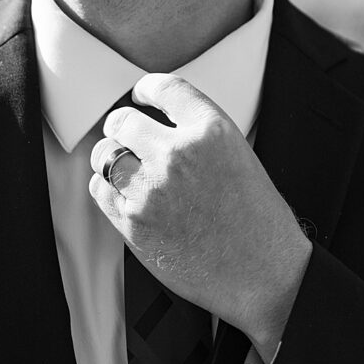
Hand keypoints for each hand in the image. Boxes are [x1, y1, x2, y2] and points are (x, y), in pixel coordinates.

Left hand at [89, 73, 311, 362]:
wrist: (264, 276)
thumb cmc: (259, 224)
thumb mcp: (240, 159)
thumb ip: (200, 138)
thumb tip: (159, 128)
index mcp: (211, 131)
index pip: (163, 88)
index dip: (145, 90)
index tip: (140, 96)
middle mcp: (177, 154)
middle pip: (123, 120)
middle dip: (121, 126)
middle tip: (124, 134)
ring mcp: (150, 189)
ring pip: (104, 155)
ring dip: (109, 158)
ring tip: (121, 167)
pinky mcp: (133, 222)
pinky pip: (99, 190)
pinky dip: (105, 188)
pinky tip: (122, 194)